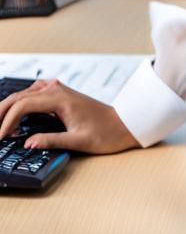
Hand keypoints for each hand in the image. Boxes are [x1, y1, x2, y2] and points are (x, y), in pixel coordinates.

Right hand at [0, 77, 140, 154]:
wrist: (124, 124)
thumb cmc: (106, 133)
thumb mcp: (78, 141)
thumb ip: (51, 141)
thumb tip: (28, 144)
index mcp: (61, 99)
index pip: (24, 105)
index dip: (8, 121)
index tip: (1, 136)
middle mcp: (59, 90)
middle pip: (20, 96)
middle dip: (2, 112)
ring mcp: (60, 90)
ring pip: (26, 93)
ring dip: (10, 106)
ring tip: (0, 122)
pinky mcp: (62, 94)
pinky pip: (35, 93)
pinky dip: (22, 102)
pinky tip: (17, 113)